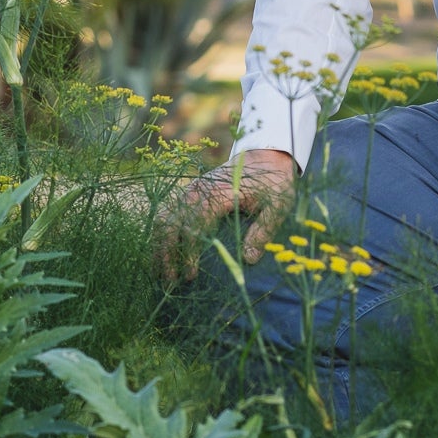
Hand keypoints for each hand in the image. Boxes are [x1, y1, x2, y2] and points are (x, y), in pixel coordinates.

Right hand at [157, 149, 297, 282]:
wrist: (266, 156)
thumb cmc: (273, 183)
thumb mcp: (277, 206)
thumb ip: (263, 231)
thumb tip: (248, 259)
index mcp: (219, 193)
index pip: (193, 224)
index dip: (189, 251)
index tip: (191, 274)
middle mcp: (199, 190)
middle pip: (170, 222)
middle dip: (166, 253)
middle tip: (170, 281)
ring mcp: (191, 190)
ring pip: (164, 218)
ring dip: (160, 246)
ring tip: (162, 272)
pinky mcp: (190, 193)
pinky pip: (167, 213)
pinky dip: (161, 234)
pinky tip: (164, 254)